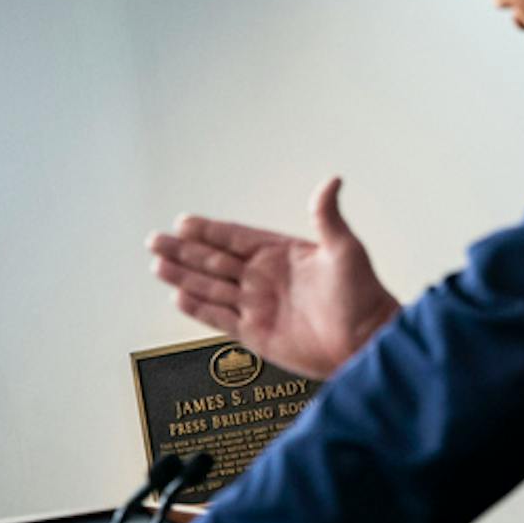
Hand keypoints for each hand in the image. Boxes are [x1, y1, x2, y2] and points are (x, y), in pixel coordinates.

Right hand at [147, 176, 400, 380]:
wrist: (367, 342)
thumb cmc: (363, 297)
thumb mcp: (346, 250)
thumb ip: (328, 217)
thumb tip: (332, 180)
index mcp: (283, 255)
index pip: (237, 237)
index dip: (210, 230)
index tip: (184, 221)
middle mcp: (266, 279)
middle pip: (215, 260)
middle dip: (185, 250)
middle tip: (156, 240)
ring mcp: (259, 306)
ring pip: (212, 287)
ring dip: (184, 276)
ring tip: (158, 264)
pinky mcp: (257, 333)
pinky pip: (220, 318)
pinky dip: (199, 308)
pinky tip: (178, 296)